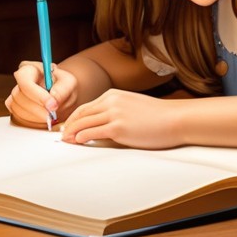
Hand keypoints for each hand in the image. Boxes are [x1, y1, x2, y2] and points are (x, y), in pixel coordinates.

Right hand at [5, 60, 76, 128]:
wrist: (61, 94)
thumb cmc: (62, 85)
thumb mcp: (68, 82)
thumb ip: (62, 90)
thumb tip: (53, 102)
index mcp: (28, 70)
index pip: (25, 82)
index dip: (37, 95)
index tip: (52, 105)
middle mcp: (18, 83)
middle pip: (20, 97)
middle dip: (38, 109)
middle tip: (53, 115)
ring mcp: (15, 98)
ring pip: (19, 110)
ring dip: (37, 117)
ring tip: (52, 116)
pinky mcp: (15, 111)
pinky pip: (20, 120)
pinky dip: (34, 122)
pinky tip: (45, 119)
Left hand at [60, 89, 180, 148]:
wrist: (174, 119)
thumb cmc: (158, 116)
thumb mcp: (132, 106)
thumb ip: (116, 111)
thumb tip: (102, 124)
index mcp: (113, 95)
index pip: (86, 107)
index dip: (74, 118)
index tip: (67, 126)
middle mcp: (111, 101)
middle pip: (82, 114)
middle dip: (69, 125)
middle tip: (61, 135)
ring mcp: (114, 114)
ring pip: (84, 123)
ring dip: (72, 133)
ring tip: (66, 141)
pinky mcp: (118, 128)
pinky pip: (93, 133)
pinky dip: (82, 137)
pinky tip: (77, 141)